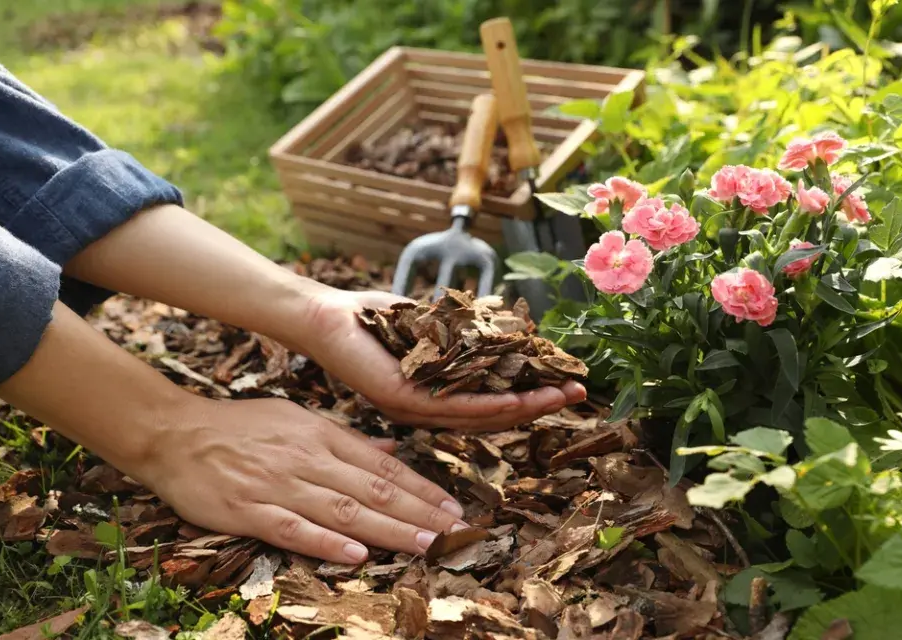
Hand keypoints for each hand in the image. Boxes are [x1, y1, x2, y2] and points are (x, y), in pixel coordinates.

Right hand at [139, 396, 468, 562]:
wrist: (175, 433)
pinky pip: (292, 529)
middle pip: (373, 490)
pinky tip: (357, 556)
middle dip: (419, 513)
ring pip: (342, 511)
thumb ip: (345, 438)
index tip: (452, 508)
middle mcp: (306, 458)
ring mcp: (277, 485)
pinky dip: (326, 543)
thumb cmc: (240, 425)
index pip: (383, 466)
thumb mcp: (297, 418)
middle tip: (456, 532)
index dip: (421, 489)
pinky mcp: (247, 511)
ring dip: (388, 530)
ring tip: (425, 545)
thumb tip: (391, 452)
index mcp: (320, 434)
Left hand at [295, 289, 586, 430]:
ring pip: (479, 414)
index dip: (530, 395)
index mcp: (435, 394)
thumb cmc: (371, 319)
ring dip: (526, 407)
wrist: (322, 316)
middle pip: (493, 415)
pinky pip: (452, 406)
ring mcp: (415, 408)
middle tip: (579, 394)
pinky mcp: (401, 399)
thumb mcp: (428, 324)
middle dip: (539, 404)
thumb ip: (462, 332)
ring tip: (563, 396)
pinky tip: (520, 399)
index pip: (490, 401)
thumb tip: (501, 324)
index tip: (565, 382)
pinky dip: (490, 404)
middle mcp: (427, 409)